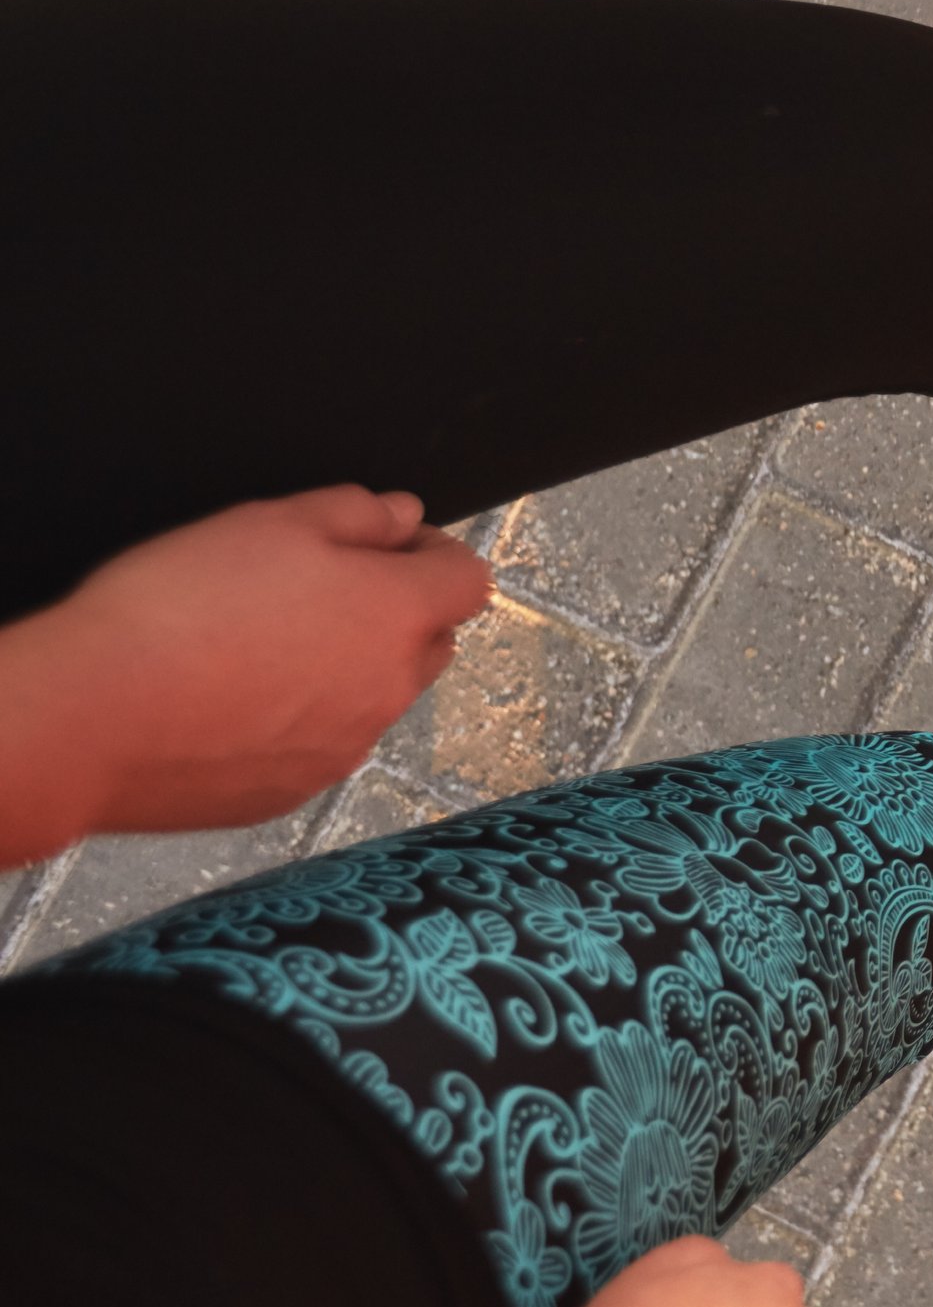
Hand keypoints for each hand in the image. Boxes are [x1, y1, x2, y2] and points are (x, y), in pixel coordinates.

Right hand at [0, 487, 491, 863]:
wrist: (91, 716)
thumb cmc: (178, 610)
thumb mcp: (272, 522)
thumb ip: (356, 514)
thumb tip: (402, 515)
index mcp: (397, 617)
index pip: (468, 580)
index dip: (433, 554)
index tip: (389, 544)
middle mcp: (388, 690)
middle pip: (429, 642)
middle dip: (396, 612)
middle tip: (321, 590)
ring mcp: (344, 749)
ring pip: (374, 697)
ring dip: (346, 669)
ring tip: (263, 645)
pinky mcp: (292, 792)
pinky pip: (319, 745)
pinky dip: (298, 721)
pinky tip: (234, 699)